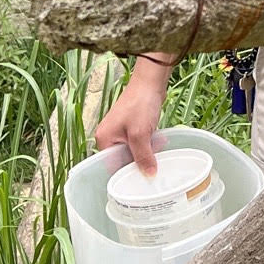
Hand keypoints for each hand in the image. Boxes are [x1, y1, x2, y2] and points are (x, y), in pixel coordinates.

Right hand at [94, 55, 173, 175]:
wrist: (150, 82)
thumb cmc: (140, 104)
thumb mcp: (140, 134)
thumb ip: (143, 157)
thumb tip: (149, 175)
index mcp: (104, 139)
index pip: (112, 167)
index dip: (126, 174)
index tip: (141, 181)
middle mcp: (109, 136)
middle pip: (122, 160)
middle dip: (138, 162)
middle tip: (153, 169)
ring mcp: (120, 132)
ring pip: (133, 152)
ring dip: (146, 153)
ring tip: (158, 152)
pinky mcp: (131, 127)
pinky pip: (138, 143)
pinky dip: (148, 145)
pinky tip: (159, 143)